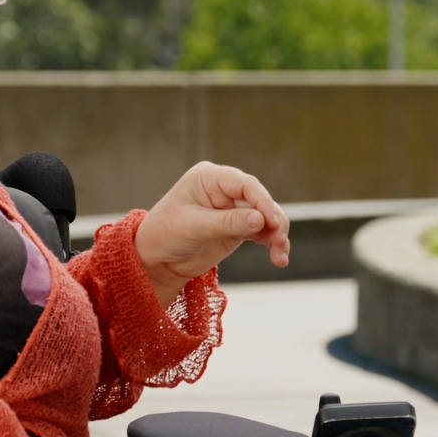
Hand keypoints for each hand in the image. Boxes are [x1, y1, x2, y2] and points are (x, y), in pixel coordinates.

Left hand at [134, 162, 289, 302]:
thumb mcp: (194, 227)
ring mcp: (233, 208)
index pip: (245, 184)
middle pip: (260, 200)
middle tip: (280, 242)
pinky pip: (262, 232)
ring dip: (277, 235)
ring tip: (281, 255)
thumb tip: (260, 220)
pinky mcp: (238, 227)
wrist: (156, 259)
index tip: (272, 222)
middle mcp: (224, 189)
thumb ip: (228, 222)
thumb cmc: (166, 234)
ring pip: (265, 217)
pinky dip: (272, 243)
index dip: (263, 201)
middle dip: (274, 221)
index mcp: (209, 178)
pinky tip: (279, 258)